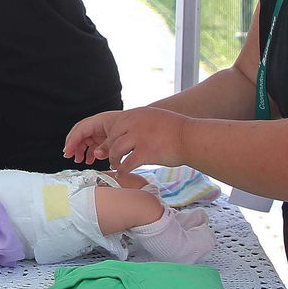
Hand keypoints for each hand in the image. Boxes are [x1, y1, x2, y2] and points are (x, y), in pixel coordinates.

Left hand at [65, 107, 187, 171]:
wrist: (191, 137)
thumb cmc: (173, 131)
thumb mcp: (151, 120)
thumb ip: (133, 126)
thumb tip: (115, 140)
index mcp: (133, 115)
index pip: (110, 126)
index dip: (100, 138)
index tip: (96, 147)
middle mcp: (134, 123)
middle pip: (111, 139)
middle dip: (106, 151)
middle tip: (105, 160)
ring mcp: (139, 136)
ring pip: (115, 150)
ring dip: (113, 160)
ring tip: (116, 165)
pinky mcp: (146, 150)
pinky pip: (127, 163)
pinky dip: (122, 169)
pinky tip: (122, 173)